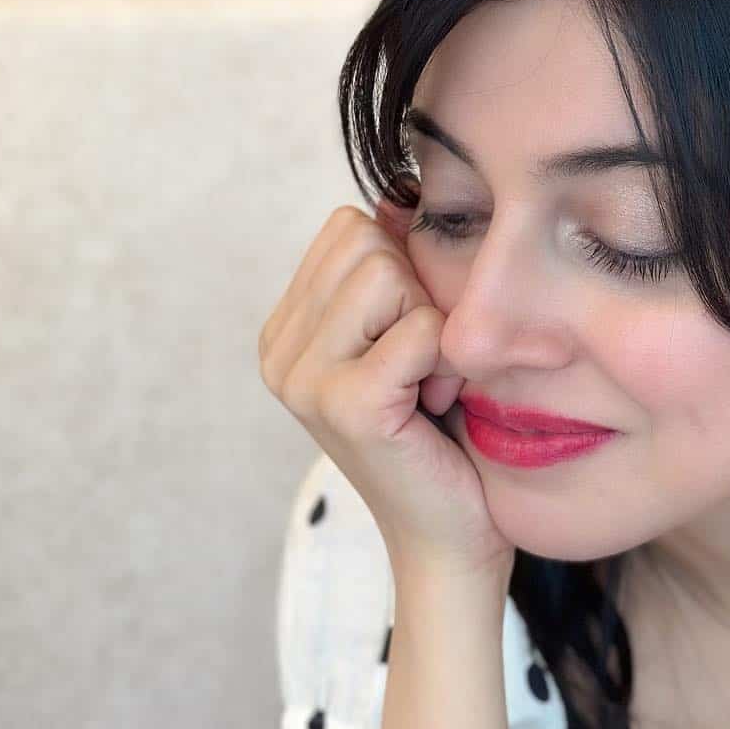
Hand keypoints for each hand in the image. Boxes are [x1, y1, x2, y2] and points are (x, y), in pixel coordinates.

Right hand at [258, 200, 515, 582]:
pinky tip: (435, 408)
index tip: (412, 347)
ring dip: (434, 330)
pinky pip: (422, 329)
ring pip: (391, 276)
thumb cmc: (443, 436)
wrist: (450, 538)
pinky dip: (448, 363)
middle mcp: (279, 352)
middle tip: (424, 370)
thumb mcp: (410, 338)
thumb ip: (394, 270)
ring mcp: (304, 379)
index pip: (349, 228)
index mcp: (286, 330)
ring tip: (427, 388)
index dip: (404, 274)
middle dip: (418, 297)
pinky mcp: (346, 404)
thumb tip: (397, 190)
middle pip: (366, 242)